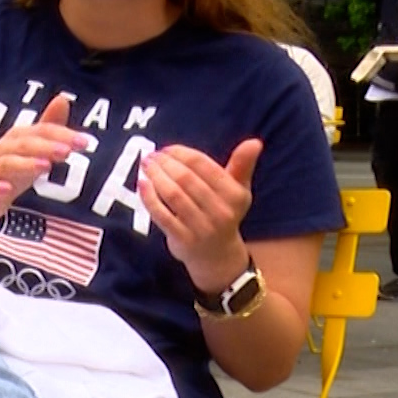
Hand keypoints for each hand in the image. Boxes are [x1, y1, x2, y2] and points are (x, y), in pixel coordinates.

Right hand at [0, 95, 90, 222]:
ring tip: (45, 166)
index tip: (85, 142)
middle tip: (67, 151)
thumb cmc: (10, 170)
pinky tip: (7, 189)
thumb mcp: (31, 148)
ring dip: (26, 163)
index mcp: (18, 138)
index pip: (41, 131)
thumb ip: (48, 126)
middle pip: (25, 144)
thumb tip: (63, 99)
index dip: (63, 135)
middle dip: (46, 146)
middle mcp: (3, 149)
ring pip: (8, 162)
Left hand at [138, 140, 259, 294]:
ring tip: (146, 165)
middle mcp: (220, 212)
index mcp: (234, 195)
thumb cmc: (225, 213)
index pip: (203, 166)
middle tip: (152, 155)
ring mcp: (201, 227)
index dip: (182, 154)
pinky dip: (149, 197)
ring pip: (173, 195)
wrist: (216, 256)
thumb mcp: (238, 191)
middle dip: (166, 163)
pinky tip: (142, 183)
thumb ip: (242, 165)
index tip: (167, 149)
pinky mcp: (182, 239)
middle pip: (186, 179)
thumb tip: (254, 142)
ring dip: (156, 176)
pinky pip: (161, 214)